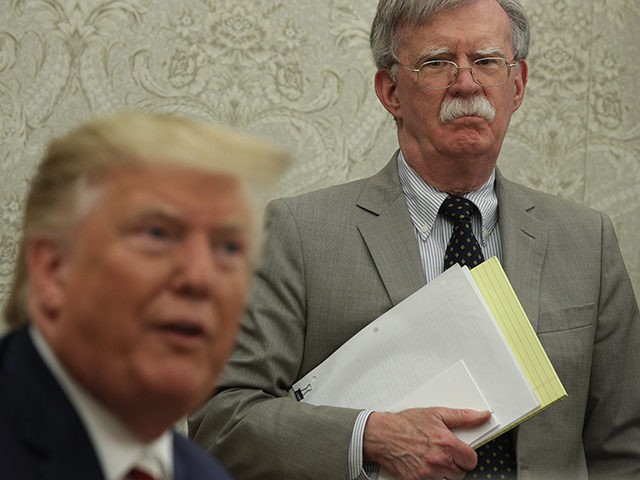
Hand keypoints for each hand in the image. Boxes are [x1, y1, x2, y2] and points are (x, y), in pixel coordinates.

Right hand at [363, 407, 490, 479]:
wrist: (381, 435)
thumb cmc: (405, 423)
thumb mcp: (436, 414)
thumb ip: (463, 417)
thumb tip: (483, 416)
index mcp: (446, 443)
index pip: (471, 460)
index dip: (467, 455)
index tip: (462, 452)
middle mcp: (438, 460)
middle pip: (461, 472)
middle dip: (455, 463)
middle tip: (444, 453)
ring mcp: (428, 473)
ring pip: (448, 479)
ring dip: (444, 471)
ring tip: (433, 458)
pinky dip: (431, 477)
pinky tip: (424, 465)